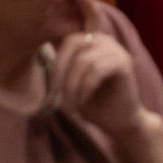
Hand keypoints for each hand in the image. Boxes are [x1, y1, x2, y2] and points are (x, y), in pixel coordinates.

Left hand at [49, 25, 147, 140]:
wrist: (120, 122)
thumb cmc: (94, 103)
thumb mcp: (73, 82)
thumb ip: (63, 66)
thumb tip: (38, 54)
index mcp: (92, 41)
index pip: (68, 40)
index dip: (57, 62)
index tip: (52, 89)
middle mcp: (105, 40)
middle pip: (73, 44)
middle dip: (61, 71)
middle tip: (57, 95)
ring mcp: (116, 50)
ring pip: (83, 60)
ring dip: (72, 86)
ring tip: (71, 105)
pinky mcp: (124, 63)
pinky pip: (96, 71)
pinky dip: (85, 88)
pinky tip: (82, 101)